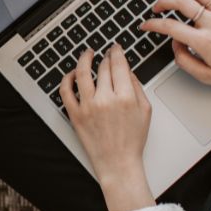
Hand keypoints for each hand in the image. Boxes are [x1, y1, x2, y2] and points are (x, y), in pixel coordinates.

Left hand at [60, 44, 154, 210]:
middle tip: (105, 53)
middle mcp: (105, 100)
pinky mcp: (75, 115)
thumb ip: (136, 86)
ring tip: (87, 54)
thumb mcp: (145, 110)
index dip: (116, 52)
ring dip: (84, 59)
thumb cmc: (132, 140)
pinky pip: (66, 91)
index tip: (115, 48)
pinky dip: (67, 79)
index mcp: (125, 97)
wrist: (118, 163)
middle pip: (103, 68)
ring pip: (83, 73)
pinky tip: (73, 73)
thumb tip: (126, 70)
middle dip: (105, 57)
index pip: (118, 65)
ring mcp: (88, 107)